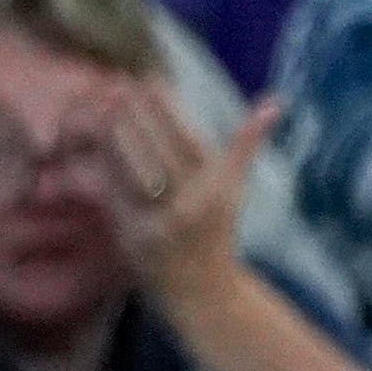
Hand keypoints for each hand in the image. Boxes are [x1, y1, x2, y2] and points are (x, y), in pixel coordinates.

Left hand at [113, 83, 271, 310]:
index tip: (151, 79)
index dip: (167, 108)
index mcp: (215, 188)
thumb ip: (247, 144)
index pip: (187, 139)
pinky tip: (96, 144)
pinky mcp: (132, 239)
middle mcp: (188, 206)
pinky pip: (116, 197)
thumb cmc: (217, 231)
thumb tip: (275, 102)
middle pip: (157, 153)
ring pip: (132, 173)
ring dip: (117, 138)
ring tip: (105, 107)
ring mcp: (158, 224)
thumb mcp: (236, 188)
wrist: (203, 291)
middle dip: (136, 117)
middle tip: (119, 83)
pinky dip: (106, 169)